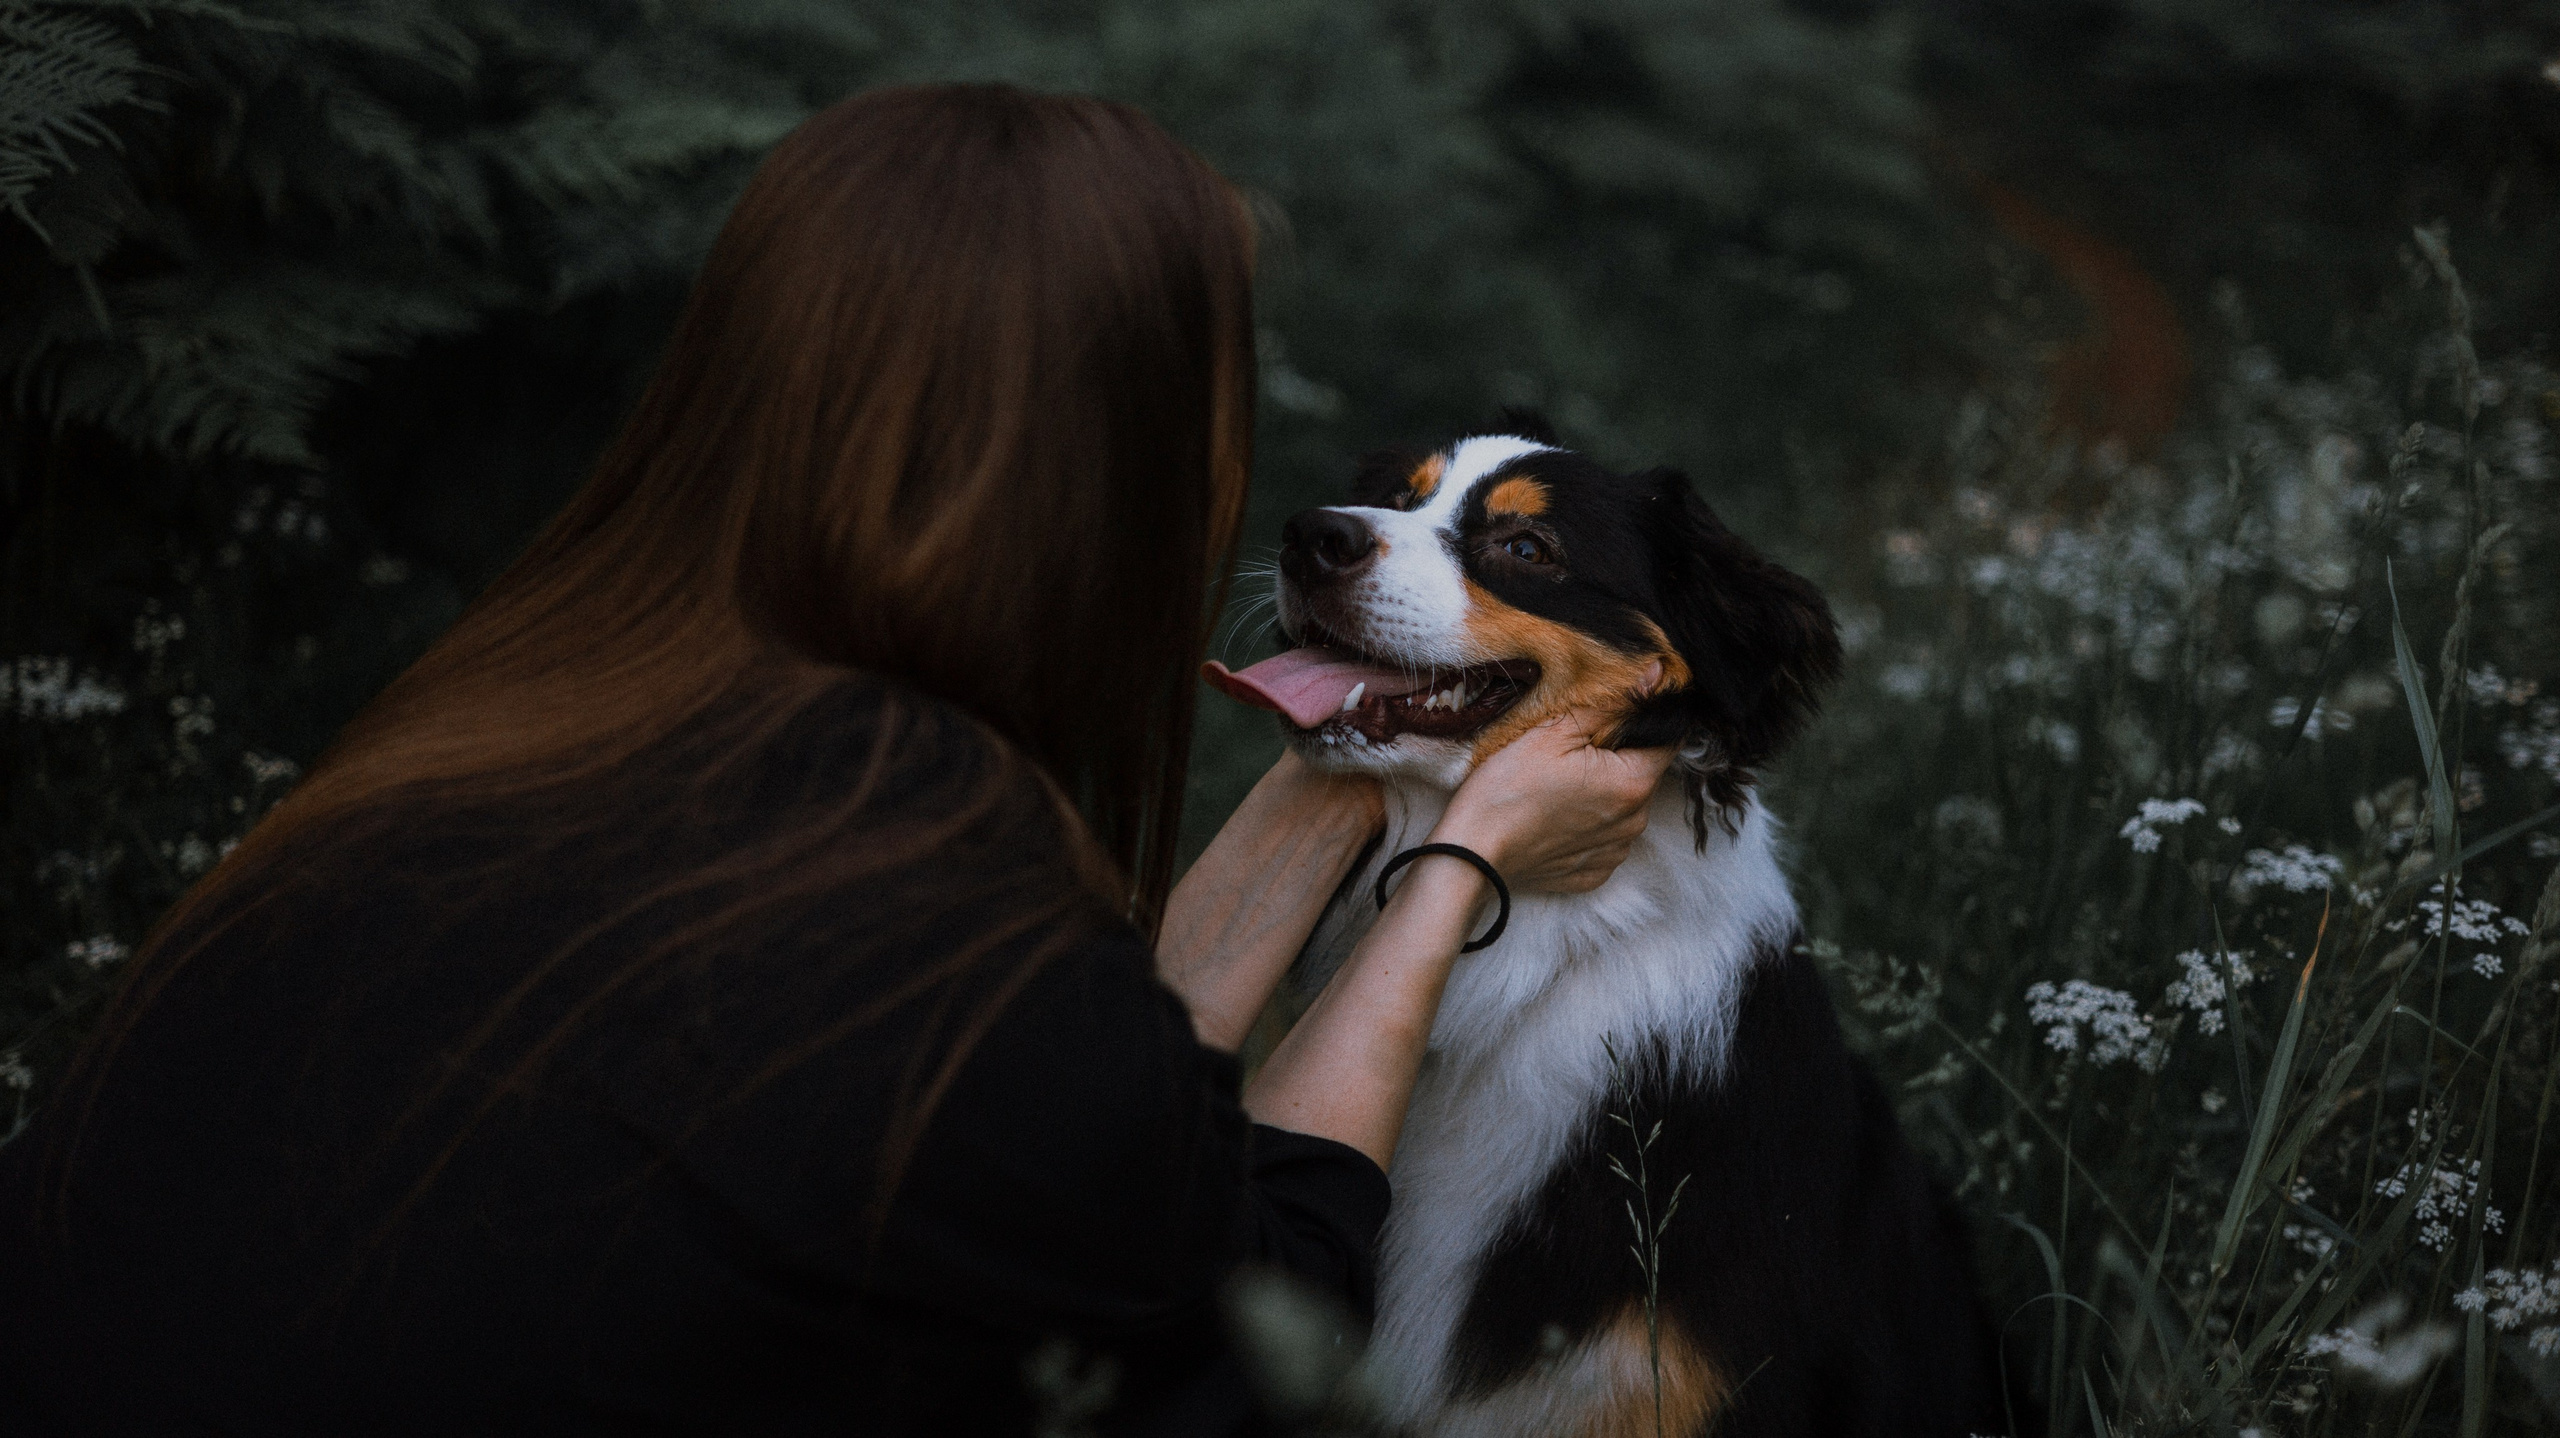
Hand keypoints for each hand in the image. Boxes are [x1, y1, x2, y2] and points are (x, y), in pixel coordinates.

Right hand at [1431, 708, 1674, 893]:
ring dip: (1603, 792)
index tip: (1618, 716)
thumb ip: (1611, 704)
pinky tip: (1555, 817)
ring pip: (1623, 807)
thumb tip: (1656, 676)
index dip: (1647, 721)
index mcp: (1633, 783)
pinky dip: (1586, 825)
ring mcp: (1614, 851)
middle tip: (1572, 751)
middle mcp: (1635, 822)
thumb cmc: (1508, 787)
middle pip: (1642, 773)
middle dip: (1617, 757)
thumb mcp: (1555, 732)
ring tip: (1559, 786)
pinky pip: (1603, 839)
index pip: (1668, 740)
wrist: (1471, 852)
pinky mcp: (1593, 872)